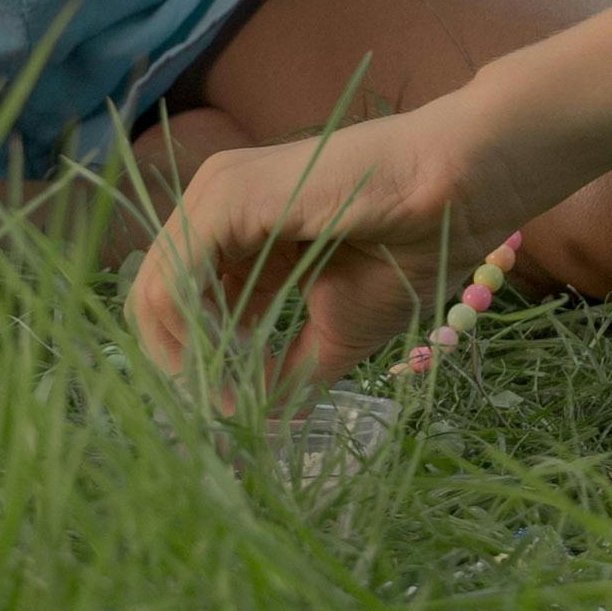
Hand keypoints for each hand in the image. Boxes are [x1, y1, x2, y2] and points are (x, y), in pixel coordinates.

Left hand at [128, 102, 525, 404]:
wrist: (458, 192)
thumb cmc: (408, 246)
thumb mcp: (335, 328)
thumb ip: (285, 369)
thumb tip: (249, 419)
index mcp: (239, 232)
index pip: (176, 303)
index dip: (193, 366)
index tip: (233, 411)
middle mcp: (216, 206)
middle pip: (153, 301)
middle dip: (183, 366)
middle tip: (226, 410)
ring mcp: (218, 195)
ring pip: (154, 292)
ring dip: (188, 356)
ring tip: (236, 391)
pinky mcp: (228, 197)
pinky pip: (174, 279)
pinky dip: (194, 333)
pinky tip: (236, 361)